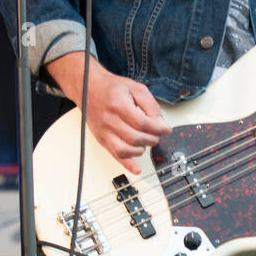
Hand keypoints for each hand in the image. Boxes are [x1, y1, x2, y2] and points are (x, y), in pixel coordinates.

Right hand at [48, 53, 170, 175]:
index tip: (166, 129)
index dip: (158, 129)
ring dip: (141, 150)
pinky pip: (114, 155)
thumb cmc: (111, 87)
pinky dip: (127, 164)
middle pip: (135, 138)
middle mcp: (109, 120)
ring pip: (125, 150)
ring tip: (147, 142)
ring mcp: (104, 131)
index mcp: (119, 105)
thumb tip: (160, 122)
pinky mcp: (101, 139)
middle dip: (152, 139)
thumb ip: (150, 104)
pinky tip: (136, 168)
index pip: (142, 123)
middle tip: (158, 135)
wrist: (88, 88)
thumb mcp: (136, 88)